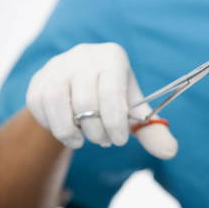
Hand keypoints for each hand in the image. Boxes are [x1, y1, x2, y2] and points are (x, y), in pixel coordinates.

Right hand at [26, 42, 177, 158]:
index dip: (115, 123)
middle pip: (85, 102)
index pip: (112, 92)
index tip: (119, 140)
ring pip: (56, 102)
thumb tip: (170, 152)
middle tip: (103, 141)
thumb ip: (152, 130)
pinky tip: (66, 130)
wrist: (82, 86)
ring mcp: (58, 65)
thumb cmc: (113, 99)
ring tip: (82, 141)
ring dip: (69, 131)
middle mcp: (84, 55)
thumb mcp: (133, 111)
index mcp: (113, 57)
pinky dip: (52, 125)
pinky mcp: (38, 78)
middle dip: (96, 131)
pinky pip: (38, 105)